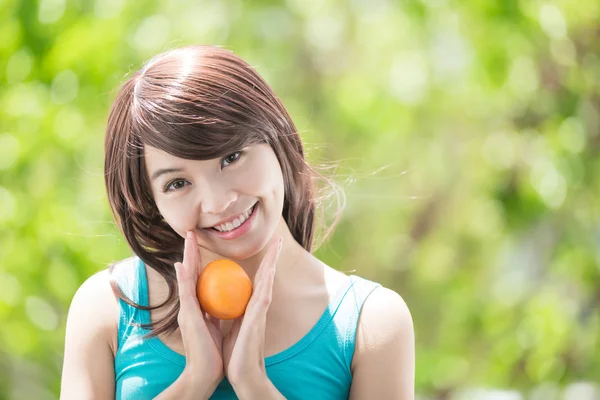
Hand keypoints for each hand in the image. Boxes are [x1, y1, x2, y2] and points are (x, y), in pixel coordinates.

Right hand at [174, 230, 223, 389]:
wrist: (206, 371)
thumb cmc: (213, 351)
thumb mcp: (217, 326)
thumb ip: (217, 312)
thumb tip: (223, 302)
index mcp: (199, 306)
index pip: (200, 277)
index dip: (199, 260)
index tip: (199, 244)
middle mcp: (190, 305)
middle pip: (191, 272)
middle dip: (191, 252)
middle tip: (190, 233)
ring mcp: (187, 310)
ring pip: (187, 277)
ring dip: (187, 256)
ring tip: (188, 239)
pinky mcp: (187, 316)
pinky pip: (186, 292)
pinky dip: (184, 277)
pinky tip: (182, 264)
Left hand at [222, 236, 282, 384]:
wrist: (242, 375)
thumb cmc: (235, 354)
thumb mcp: (230, 327)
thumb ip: (229, 312)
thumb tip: (222, 301)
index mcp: (249, 307)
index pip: (255, 280)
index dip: (261, 264)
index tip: (266, 248)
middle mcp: (257, 307)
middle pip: (266, 277)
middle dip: (272, 258)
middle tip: (278, 239)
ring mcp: (259, 314)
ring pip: (267, 283)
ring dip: (272, 264)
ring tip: (277, 246)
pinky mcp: (257, 322)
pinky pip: (263, 299)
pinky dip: (267, 284)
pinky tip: (269, 271)